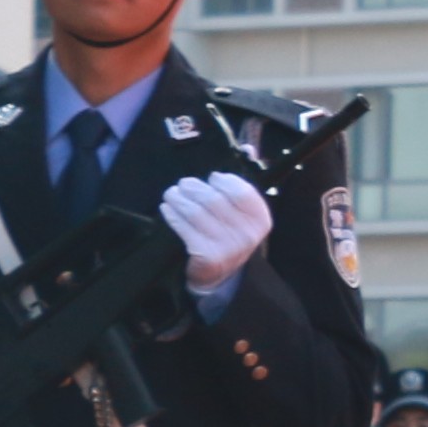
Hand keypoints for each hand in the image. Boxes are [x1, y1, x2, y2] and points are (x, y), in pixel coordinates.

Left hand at [159, 170, 273, 295]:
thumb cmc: (229, 238)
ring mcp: (227, 247)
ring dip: (179, 199)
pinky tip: (167, 209)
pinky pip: (185, 228)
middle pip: (215, 200)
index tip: (212, 178)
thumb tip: (248, 148)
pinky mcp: (206, 256)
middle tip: (182, 185)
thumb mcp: (242, 215)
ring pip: (197, 212)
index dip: (224, 181)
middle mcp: (247, 235)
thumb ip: (243, 184)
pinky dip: (173, 216)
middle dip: (194, 188)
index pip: (242, 192)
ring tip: (172, 194)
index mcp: (260, 221)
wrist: (220, 278)